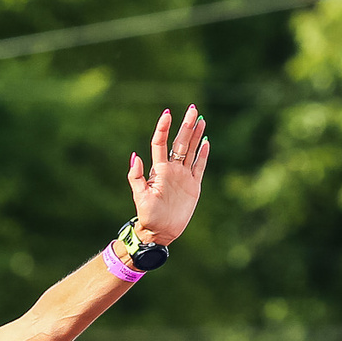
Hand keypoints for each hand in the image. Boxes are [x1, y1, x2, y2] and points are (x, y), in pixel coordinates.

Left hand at [127, 105, 209, 245]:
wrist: (160, 232)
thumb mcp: (140, 197)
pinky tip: (206, 142)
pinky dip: (203, 154)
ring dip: (196, 135)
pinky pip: (199, 166)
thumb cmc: (148, 216)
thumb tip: (135, 156)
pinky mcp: (193, 185)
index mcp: (159, 170)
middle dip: (185, 126)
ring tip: (200, 119)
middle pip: (180, 143)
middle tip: (192, 108)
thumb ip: (136, 177)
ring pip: (191, 151)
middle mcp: (172, 170)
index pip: (161, 143)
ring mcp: (183, 176)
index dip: (163, 128)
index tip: (167, 113)